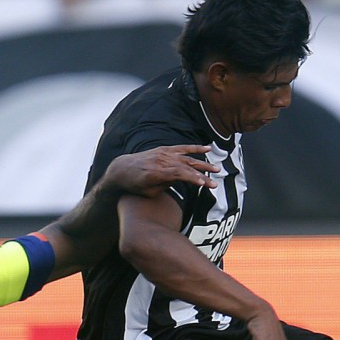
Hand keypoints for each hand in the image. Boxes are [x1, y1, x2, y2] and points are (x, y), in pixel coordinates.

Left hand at [104, 145, 218, 196]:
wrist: (122, 169)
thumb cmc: (135, 185)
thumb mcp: (148, 192)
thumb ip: (165, 186)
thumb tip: (180, 181)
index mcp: (156, 173)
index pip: (179, 175)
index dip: (192, 179)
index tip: (204, 184)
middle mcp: (161, 161)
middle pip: (186, 167)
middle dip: (202, 175)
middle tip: (215, 183)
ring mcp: (163, 154)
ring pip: (187, 158)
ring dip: (203, 164)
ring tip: (217, 169)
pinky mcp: (164, 149)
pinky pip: (182, 148)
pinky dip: (195, 147)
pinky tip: (208, 148)